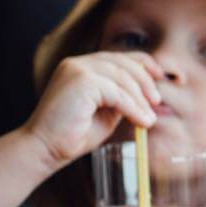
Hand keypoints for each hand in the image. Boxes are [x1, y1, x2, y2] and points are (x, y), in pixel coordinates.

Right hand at [23, 52, 164, 168]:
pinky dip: (133, 107)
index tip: (160, 77)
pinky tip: (141, 121)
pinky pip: (117, 92)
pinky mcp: (81, 81)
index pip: (119, 57)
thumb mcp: (105, 113)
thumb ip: (122, 99)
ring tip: (148, 119)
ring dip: (140, 99)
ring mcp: (77, 69)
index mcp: (82, 67)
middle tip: (156, 102)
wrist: (45, 149)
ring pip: (122, 78)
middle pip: (123, 63)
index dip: (143, 63)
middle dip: (145, 82)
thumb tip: (148, 96)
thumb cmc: (73, 134)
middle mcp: (78, 63)